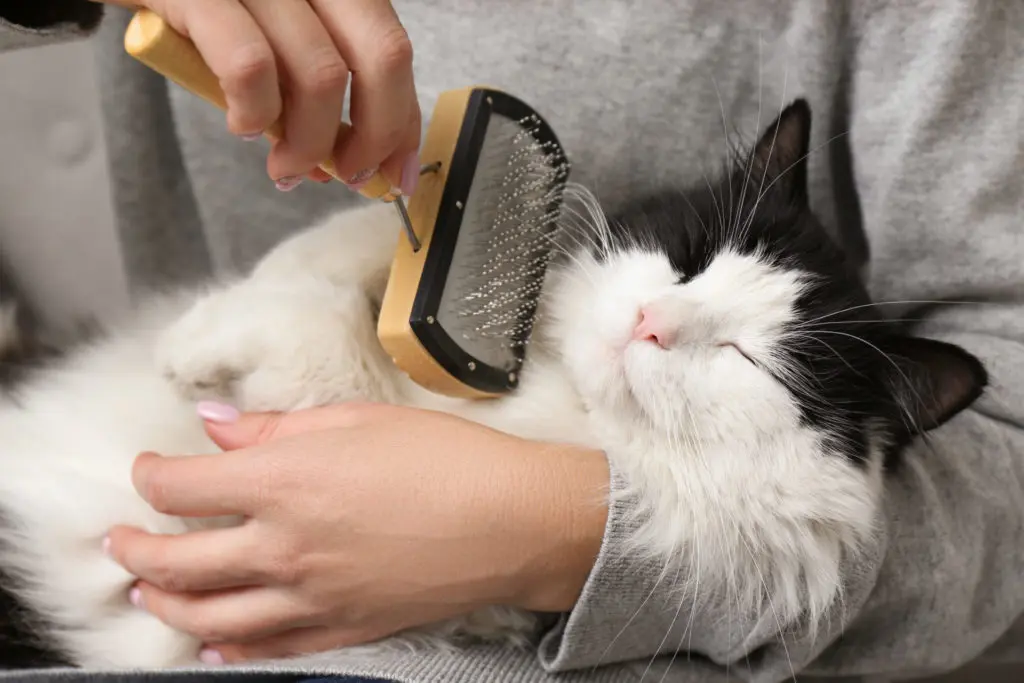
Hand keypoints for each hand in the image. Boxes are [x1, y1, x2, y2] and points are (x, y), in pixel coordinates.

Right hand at [95, 0, 420, 192]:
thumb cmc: (208, 10)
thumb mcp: (275, 38)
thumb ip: (314, 87)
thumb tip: (350, 161)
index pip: (394, 53)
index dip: (403, 122)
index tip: (396, 172)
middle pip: (381, 57)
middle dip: (373, 134)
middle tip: (347, 174)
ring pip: (320, 74)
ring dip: (309, 143)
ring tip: (285, 167)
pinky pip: (251, 67)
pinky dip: (254, 114)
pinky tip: (241, 126)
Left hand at [105, 402, 607, 662]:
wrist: (512, 522)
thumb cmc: (445, 460)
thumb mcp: (358, 419)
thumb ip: (276, 427)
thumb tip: (218, 423)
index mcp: (284, 483)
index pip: (181, 487)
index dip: (150, 475)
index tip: (149, 468)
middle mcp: (283, 548)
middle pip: (176, 561)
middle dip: (135, 548)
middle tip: (120, 540)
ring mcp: (308, 598)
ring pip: (208, 615)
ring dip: (165, 602)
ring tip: (148, 590)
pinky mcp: (340, 629)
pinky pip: (265, 650)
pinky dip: (226, 650)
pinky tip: (211, 644)